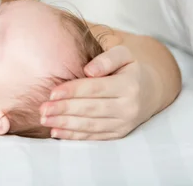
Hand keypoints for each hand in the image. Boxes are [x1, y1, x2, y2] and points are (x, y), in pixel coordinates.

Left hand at [39, 45, 153, 139]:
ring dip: (65, 124)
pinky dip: (73, 136)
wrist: (150, 91)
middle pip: (91, 109)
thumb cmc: (128, 69)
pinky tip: (56, 132)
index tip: (51, 93)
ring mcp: (124, 123)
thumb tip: (89, 70)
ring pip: (90, 125)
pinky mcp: (118, 134)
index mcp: (128, 85)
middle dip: (64, 109)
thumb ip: (106, 58)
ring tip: (44, 120)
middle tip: (42, 109)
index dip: (73, 91)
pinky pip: (93, 136)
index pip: (96, 89)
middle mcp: (128, 107)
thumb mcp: (124, 55)